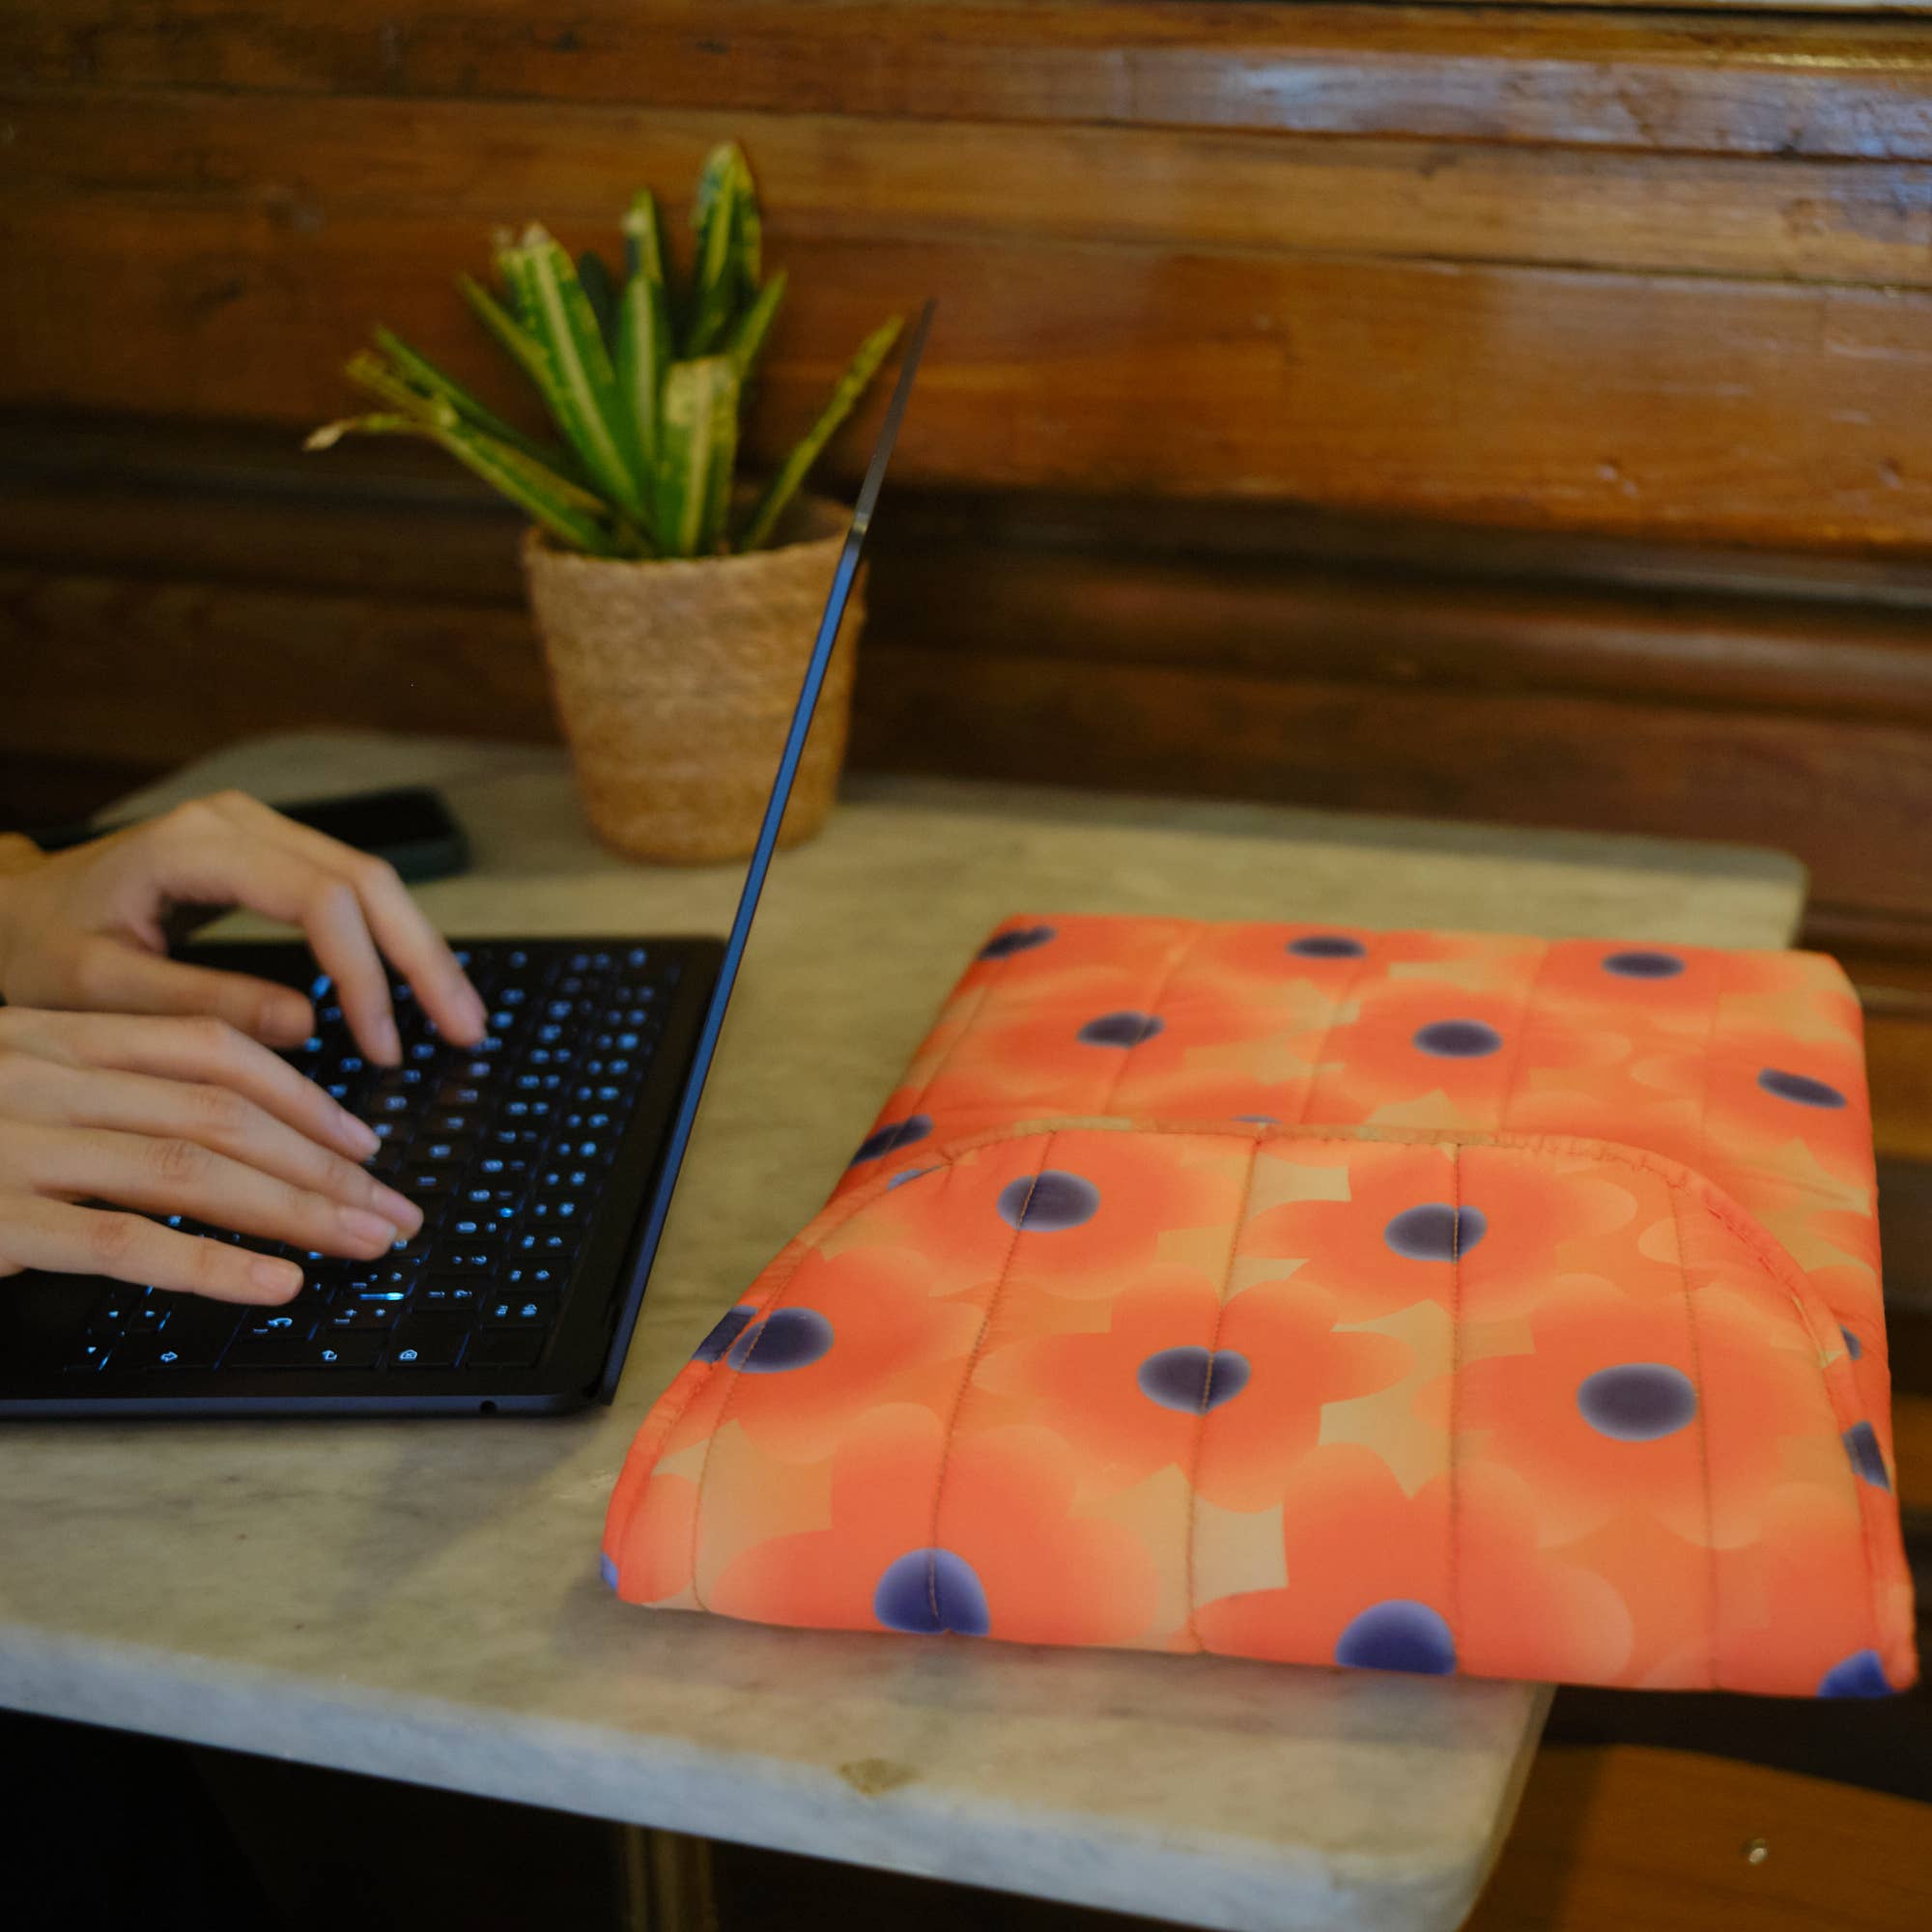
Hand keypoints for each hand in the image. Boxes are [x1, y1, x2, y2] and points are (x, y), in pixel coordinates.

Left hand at [0, 790, 485, 1065]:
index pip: (319, 900)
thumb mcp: (101, 989)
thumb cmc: (39, 948)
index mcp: (195, 846)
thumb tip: (308, 1026)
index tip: (381, 1048)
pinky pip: (350, 891)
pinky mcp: (271, 852)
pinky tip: (415, 989)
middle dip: (423, 959)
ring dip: (419, 952)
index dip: (363, 974)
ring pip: (373, 882)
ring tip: (460, 1019)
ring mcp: (260, 830)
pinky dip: (390, 943)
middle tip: (468, 1031)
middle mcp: (239, 823)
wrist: (12, 907)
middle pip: (367, 881)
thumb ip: (203, 1005)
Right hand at [0, 1007, 424, 1301]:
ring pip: (189, 1170)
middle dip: (323, 1165)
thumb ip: (102, 1095)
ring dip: (297, 1211)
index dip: (301, 1097)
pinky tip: (278, 1285)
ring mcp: (15, 1144)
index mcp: (56, 1036)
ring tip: (365, 1242)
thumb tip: (227, 1133)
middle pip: (220, 1113)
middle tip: (393, 1208)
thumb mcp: (13, 1091)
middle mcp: (42, 1076)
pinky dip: (212, 1265)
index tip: (363, 1143)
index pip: (210, 1048)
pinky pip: (122, 1241)